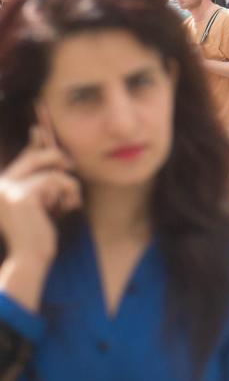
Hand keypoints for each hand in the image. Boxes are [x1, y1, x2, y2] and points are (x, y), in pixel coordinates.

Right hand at [0, 124, 80, 262]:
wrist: (31, 258)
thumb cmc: (38, 233)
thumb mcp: (40, 202)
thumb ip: (41, 179)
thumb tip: (55, 156)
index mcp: (0, 185)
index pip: (25, 157)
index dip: (38, 141)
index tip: (41, 122)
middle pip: (34, 157)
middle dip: (56, 157)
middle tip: (70, 166)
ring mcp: (7, 188)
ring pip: (52, 172)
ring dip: (68, 187)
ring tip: (69, 204)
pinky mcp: (22, 196)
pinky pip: (57, 181)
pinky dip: (69, 192)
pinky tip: (69, 207)